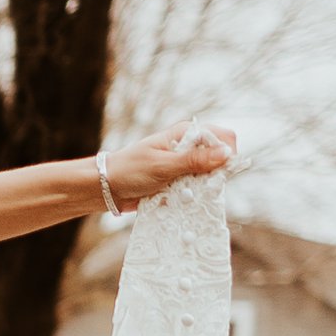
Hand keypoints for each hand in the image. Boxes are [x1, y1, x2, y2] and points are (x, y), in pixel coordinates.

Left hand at [98, 124, 235, 209]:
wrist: (108, 187)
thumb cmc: (131, 170)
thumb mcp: (163, 166)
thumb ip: (194, 161)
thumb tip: (227, 153)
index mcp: (185, 134)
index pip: (222, 137)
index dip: (227, 153)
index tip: (220, 173)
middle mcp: (188, 147)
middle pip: (220, 158)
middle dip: (216, 174)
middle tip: (201, 187)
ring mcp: (185, 166)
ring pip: (211, 176)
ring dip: (205, 188)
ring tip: (188, 194)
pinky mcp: (180, 181)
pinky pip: (198, 189)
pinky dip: (195, 196)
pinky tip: (185, 201)